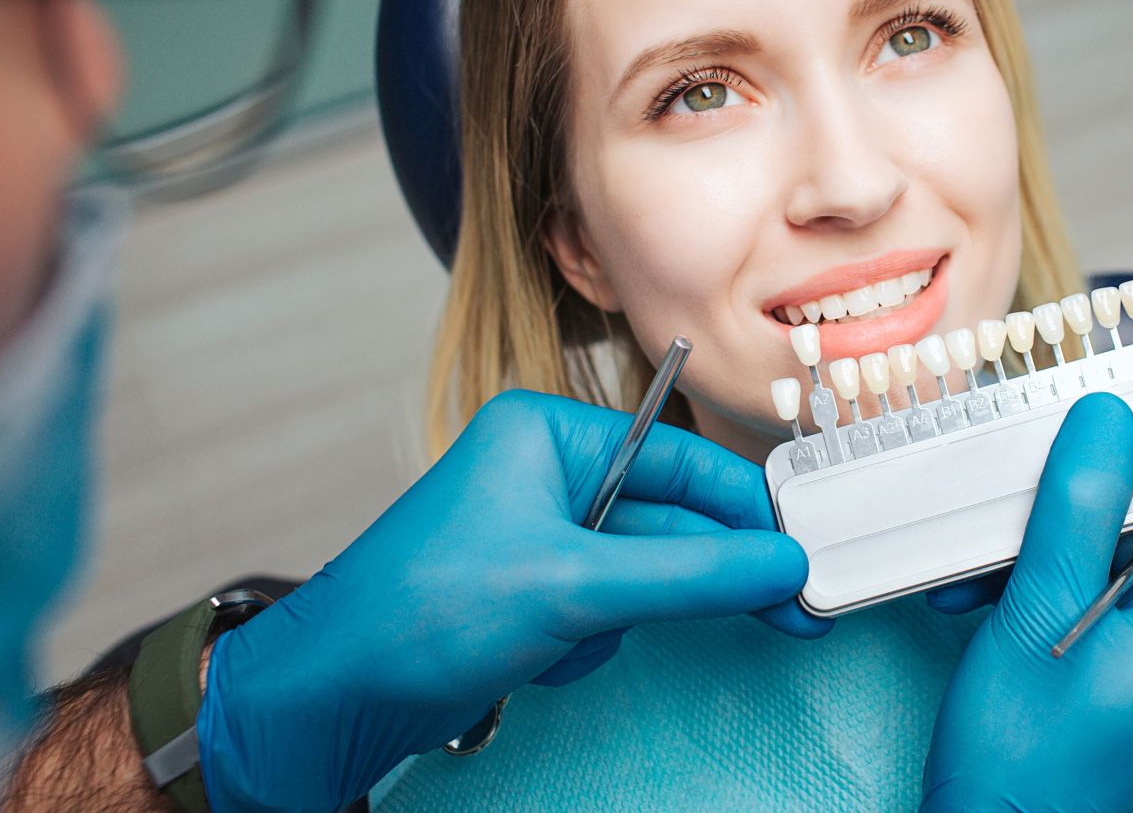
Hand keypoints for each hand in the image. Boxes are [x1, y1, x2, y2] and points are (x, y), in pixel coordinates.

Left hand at [197, 389, 825, 812]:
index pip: (682, 461)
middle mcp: (547, 475)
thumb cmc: (418, 614)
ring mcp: (540, 537)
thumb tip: (781, 564)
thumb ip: (691, 576)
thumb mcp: (573, 587)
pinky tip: (549, 659)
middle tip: (792, 609)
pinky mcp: (532, 593)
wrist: (329, 697)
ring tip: (575, 641)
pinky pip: (608, 611)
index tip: (803, 551)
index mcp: (548, 435)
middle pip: (671, 520)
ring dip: (628, 617)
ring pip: (643, 574)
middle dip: (709, 575)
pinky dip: (593, 642)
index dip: (747, 509)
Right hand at [922, 394, 1132, 811]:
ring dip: (1033, 542)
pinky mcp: (1113, 665)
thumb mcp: (1039, 619)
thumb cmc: (1020, 764)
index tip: (1101, 400)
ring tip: (973, 564)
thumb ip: (1077, 513)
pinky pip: (1080, 591)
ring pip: (1104, 550)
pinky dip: (1027, 582)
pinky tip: (973, 594)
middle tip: (1010, 485)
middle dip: (1069, 500)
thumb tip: (1110, 420)